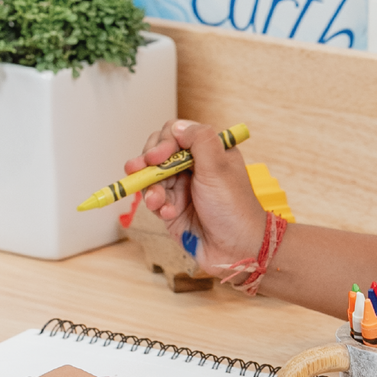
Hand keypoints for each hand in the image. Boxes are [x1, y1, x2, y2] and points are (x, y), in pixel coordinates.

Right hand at [126, 120, 265, 276]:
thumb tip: (177, 126)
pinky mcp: (172, 209)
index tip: (159, 156)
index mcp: (209, 152)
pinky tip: (167, 213)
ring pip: (151, 177)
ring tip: (157, 201)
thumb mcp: (219, 168)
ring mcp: (182, 188)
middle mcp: (194, 167)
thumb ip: (199, 140)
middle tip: (140, 169)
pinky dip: (156, 205)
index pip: (176, 134)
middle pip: (158, 153)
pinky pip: (153, 200)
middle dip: (147, 162)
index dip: (163, 142)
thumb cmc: (234, 209)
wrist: (236, 250)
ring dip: (150, 187)